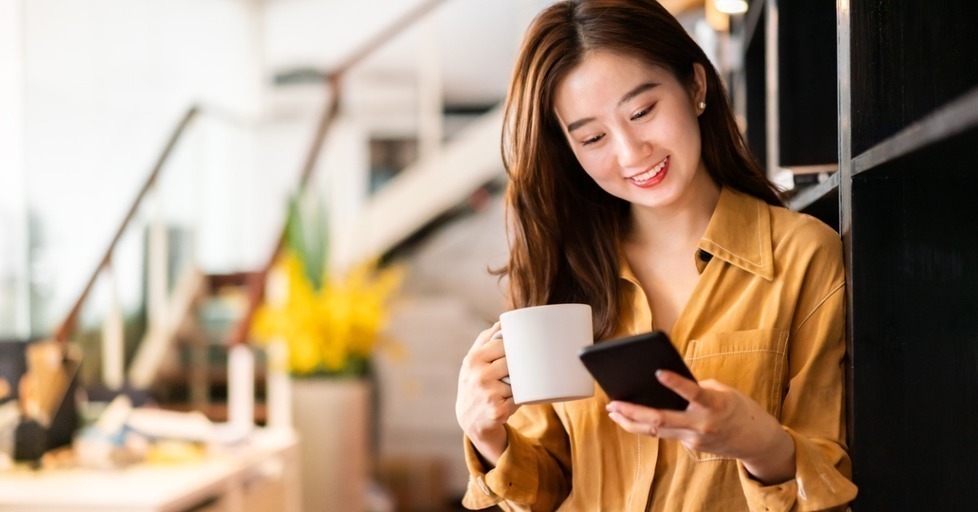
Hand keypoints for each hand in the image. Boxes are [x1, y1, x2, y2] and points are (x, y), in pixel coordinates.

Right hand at [456, 323, 517, 464]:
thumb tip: (502, 321)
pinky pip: (520, 398)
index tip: (521, 346)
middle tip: (521, 367)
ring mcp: (488, 394)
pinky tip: (512, 399)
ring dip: (521, 382)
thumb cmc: (474, 383)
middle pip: (512, 362)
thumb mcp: (473, 361)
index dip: (514, 346)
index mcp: (473, 359)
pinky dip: (521, 397)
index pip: (503, 344)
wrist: (469, 418)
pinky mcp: (498, 410)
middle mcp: (478, 376)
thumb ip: (485, 340)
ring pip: (518, 380)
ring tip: (512, 386)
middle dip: (519, 365)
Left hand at [606, 370, 795, 483]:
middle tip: (613, 403)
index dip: (676, 383)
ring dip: (632, 421)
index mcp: (715, 404)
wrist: (756, 441)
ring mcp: (694, 438)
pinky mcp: (691, 446)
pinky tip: (632, 417)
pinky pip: (665, 434)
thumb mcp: (722, 390)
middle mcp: (702, 424)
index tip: (658, 372)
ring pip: (656, 431)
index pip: (693, 393)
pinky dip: (648, 424)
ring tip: (613, 411)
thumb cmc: (738, 408)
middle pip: (661, 420)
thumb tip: (665, 384)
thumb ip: (696, 388)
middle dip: (633, 412)